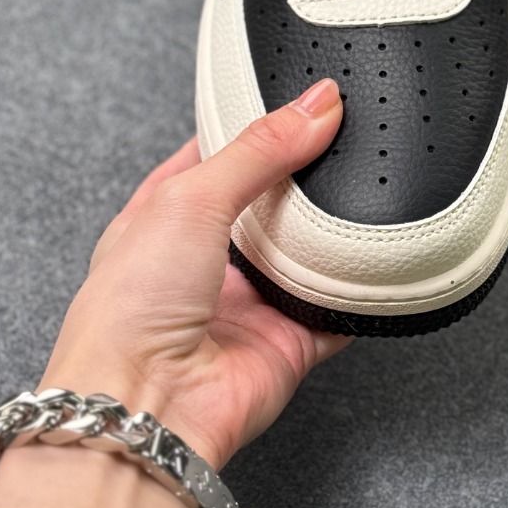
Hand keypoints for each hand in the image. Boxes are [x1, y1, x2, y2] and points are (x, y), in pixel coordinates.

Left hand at [39, 75, 348, 471]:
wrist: (146, 408)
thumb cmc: (129, 309)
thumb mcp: (190, 195)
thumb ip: (259, 147)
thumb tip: (315, 104)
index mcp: (165, 213)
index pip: (218, 152)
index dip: (258, 125)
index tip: (304, 100)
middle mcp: (207, 257)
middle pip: (271, 200)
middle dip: (304, 176)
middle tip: (344, 140)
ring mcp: (248, 301)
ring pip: (308, 251)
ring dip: (334, 230)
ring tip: (364, 188)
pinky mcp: (288, 342)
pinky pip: (339, 309)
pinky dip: (361, 291)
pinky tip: (378, 261)